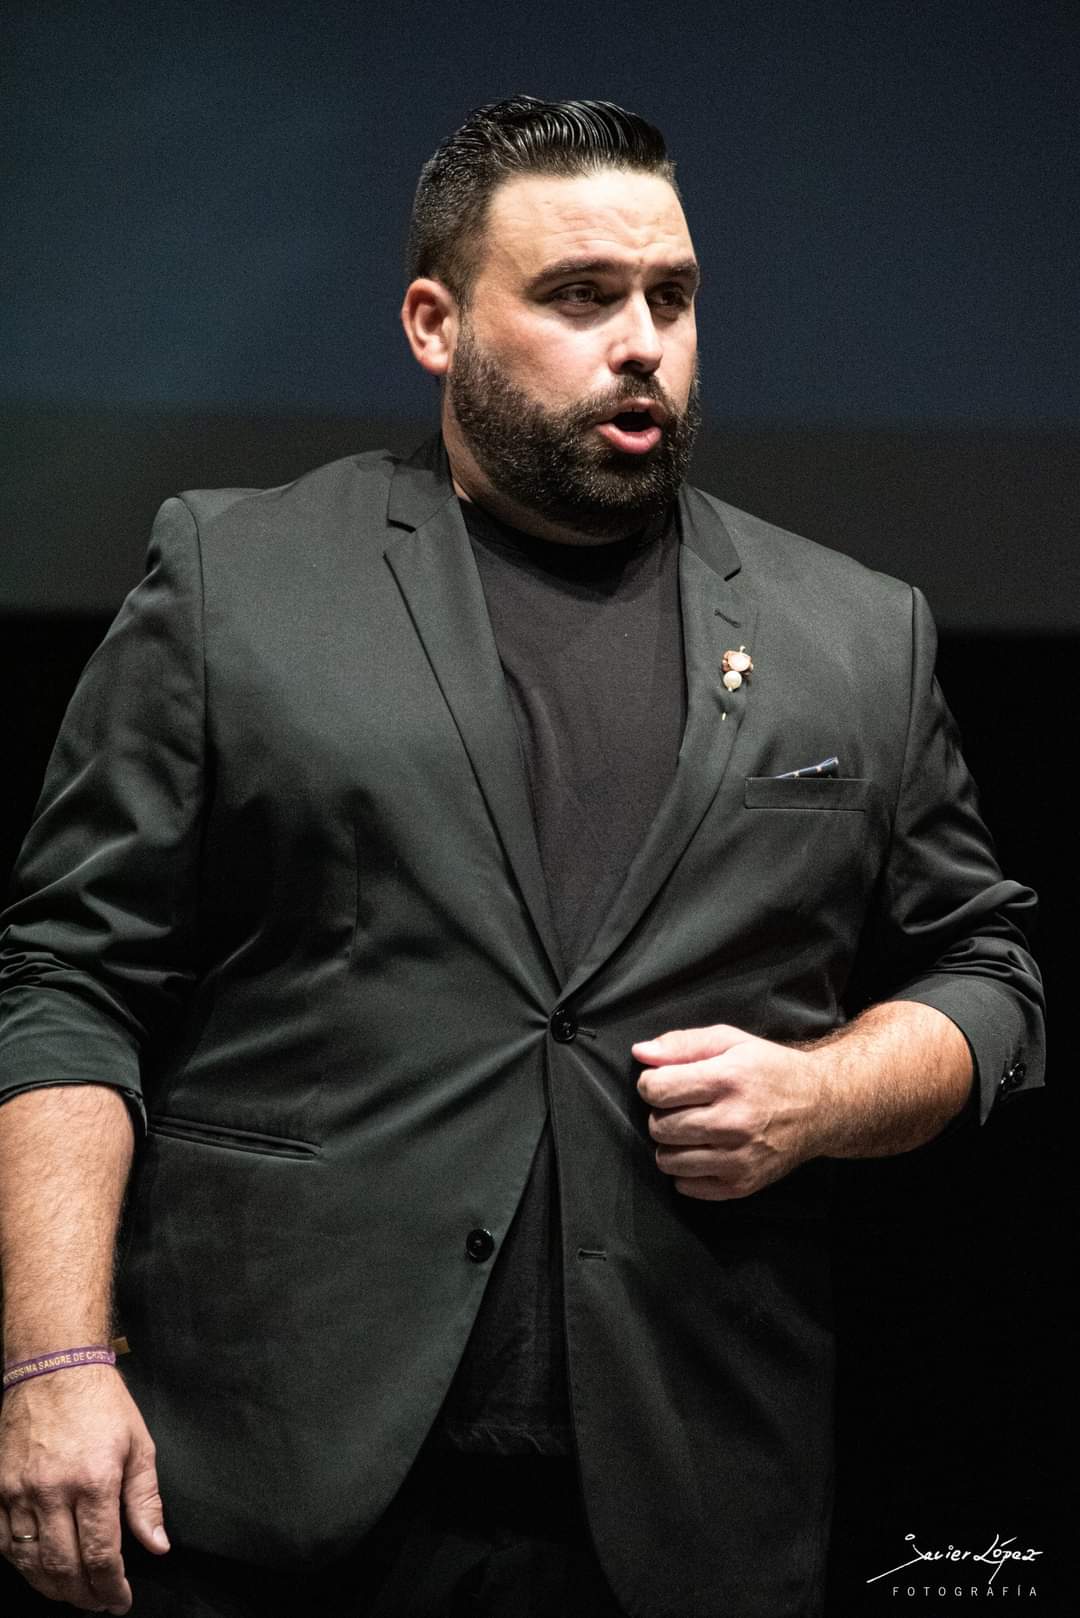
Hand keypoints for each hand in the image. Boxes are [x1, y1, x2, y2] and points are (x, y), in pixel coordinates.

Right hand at [0, 1364, 167, 1613]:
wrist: (53, 1367)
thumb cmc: (102, 1403)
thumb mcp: (139, 1445)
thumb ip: (145, 1500)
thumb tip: (157, 1545)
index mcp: (94, 1480)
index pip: (101, 1555)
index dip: (111, 1588)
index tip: (120, 1601)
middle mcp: (53, 1491)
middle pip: (63, 1567)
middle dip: (84, 1595)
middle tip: (98, 1603)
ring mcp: (20, 1491)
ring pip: (29, 1562)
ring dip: (52, 1587)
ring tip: (73, 1593)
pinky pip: (4, 1542)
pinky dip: (21, 1564)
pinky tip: (39, 1568)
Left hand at [633, 1023, 828, 1200]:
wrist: (820, 1107)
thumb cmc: (770, 1070)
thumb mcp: (730, 1041)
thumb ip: (682, 1044)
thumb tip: (640, 1054)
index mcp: (728, 1080)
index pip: (657, 1090)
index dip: (651, 1084)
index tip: (664, 1082)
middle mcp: (734, 1121)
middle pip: (660, 1126)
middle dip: (661, 1114)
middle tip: (682, 1106)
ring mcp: (739, 1158)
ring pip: (668, 1160)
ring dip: (670, 1144)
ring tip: (691, 1129)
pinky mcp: (742, 1184)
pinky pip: (687, 1186)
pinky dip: (686, 1170)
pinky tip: (703, 1151)